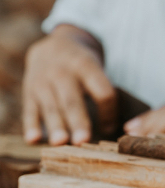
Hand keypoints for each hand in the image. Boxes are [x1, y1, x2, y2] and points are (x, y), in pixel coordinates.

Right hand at [22, 25, 116, 145]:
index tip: (111, 128)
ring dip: (55, 126)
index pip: (101, 91)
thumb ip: (102, 91)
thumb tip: (112, 127)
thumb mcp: (95, 67)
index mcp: (86, 66)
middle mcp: (63, 72)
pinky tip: (33, 140)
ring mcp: (43, 81)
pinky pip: (30, 110)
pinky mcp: (29, 91)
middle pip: (73, 100)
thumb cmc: (82, 65)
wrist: (52, 44)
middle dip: (78, 121)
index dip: (108, 111)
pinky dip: (31, 125)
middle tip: (83, 141)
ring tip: (60, 143)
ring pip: (51, 106)